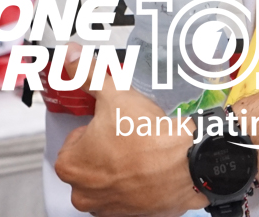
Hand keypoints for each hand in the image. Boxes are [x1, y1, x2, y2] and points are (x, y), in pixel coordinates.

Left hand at [55, 82, 202, 215]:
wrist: (187, 163)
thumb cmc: (148, 137)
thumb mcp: (113, 94)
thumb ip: (87, 74)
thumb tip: (71, 58)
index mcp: (70, 167)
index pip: (74, 142)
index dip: (93, 130)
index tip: (110, 125)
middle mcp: (83, 194)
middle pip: (88, 163)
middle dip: (104, 150)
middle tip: (126, 136)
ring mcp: (108, 208)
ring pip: (107, 182)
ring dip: (119, 169)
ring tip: (139, 151)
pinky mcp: (132, 216)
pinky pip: (129, 197)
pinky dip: (136, 185)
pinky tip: (149, 169)